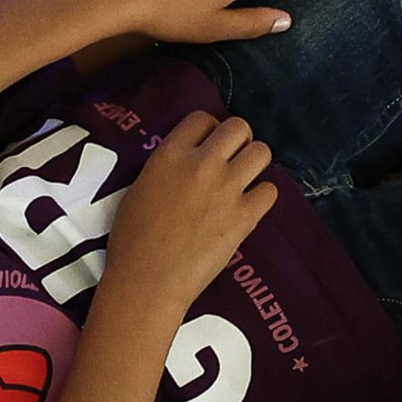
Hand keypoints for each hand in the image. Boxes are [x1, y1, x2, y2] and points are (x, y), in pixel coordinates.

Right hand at [103, 114, 276, 318]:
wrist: (147, 282)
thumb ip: (166, 170)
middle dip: (238, 142)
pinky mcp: (244, 216)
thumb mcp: (137, 192)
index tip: (206, 148)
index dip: (208, 132)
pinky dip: (261, 199)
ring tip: (242, 183)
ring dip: (254, 165)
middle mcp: (202, 163)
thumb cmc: (131, 243)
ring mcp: (226, 188)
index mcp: (170, 155)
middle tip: (230, 162)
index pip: (202, 119)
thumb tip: (186, 166)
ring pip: (261, 152)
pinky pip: (270, 191)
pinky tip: (247, 209)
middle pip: (239, 127)